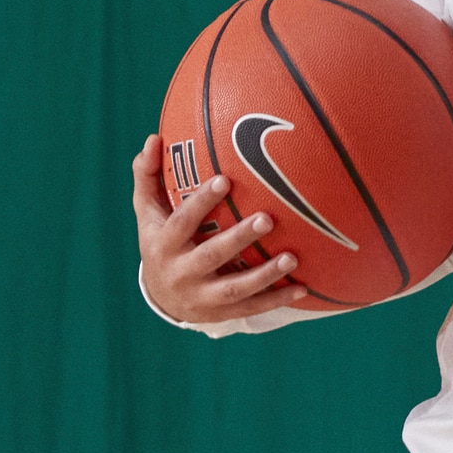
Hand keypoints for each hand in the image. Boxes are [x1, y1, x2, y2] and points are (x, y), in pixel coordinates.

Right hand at [131, 133, 314, 324]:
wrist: (160, 297)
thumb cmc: (161, 239)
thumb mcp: (148, 211)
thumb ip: (148, 174)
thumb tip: (154, 138)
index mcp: (163, 244)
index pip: (181, 221)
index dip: (201, 202)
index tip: (226, 179)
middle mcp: (179, 273)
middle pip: (210, 256)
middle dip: (238, 239)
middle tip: (268, 218)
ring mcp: (200, 297)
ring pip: (233, 289)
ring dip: (264, 275)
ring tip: (292, 257)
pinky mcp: (219, 314)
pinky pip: (250, 309)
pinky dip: (277, 300)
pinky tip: (303, 288)